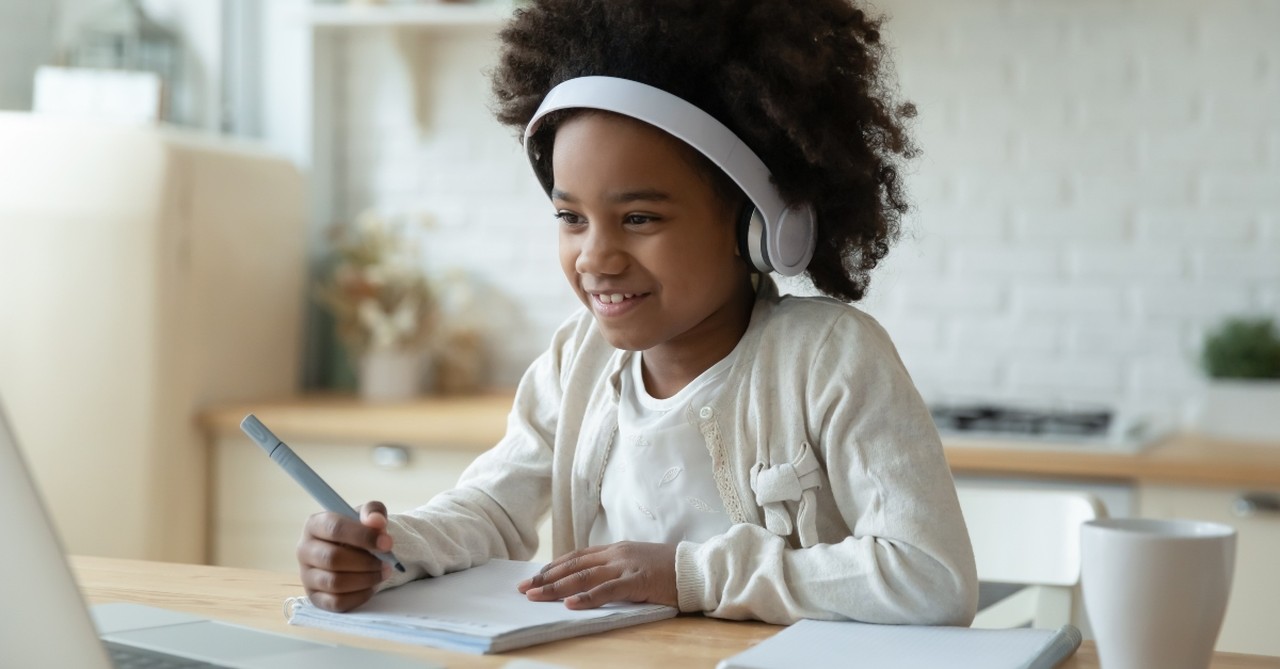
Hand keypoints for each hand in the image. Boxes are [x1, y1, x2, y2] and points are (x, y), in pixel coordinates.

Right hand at [297, 501, 393, 611]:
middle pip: (333, 559)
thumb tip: (376, 521)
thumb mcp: (368, 516)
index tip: (387, 543)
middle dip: (366, 562)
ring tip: (383, 572)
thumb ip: (374, 512)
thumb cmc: (359, 532)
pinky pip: (337, 602)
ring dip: (365, 579)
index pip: (335, 528)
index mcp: (314, 524)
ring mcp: (307, 576)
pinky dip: (360, 596)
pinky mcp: (315, 597)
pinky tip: (372, 586)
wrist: (356, 551)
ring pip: (335, 583)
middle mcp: (304, 550)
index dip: (363, 536)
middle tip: (387, 562)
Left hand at [517, 541, 677, 609]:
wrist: (695, 567)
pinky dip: (587, 597)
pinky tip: (571, 603)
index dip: (552, 567)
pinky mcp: (637, 580)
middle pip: (573, 565)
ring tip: (536, 595)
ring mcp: (626, 566)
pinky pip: (608, 590)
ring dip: (557, 587)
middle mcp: (615, 554)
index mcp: (614, 550)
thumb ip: (613, 568)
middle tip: (523, 589)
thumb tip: (589, 580)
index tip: (533, 577)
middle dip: (546, 578)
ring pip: (584, 576)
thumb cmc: (666, 569)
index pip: (576, 557)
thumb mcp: (634, 563)